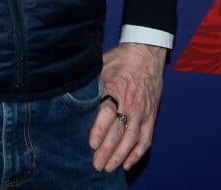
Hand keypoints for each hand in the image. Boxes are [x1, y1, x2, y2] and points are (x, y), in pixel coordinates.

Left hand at [89, 43, 165, 172]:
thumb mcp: (102, 64)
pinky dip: (138, 153)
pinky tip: (128, 163)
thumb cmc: (121, 58)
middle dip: (107, 150)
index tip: (91, 143)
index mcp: (116, 88)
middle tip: (96, 164)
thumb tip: (70, 89)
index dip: (100, 129)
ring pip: (132, 138)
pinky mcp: (150, 115)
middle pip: (119, 130)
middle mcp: (130, 102)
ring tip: (109, 167)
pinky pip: (146, 138)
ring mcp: (142, 111)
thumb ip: (91, 81)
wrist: (147, 53)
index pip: (108, 112)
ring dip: (121, 155)